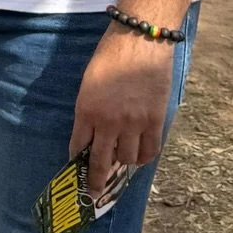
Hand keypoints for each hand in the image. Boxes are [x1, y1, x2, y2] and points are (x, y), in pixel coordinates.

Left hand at [68, 27, 175, 188]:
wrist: (140, 39)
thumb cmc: (110, 55)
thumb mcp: (89, 83)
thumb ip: (89, 109)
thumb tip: (92, 134)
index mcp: (86, 110)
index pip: (78, 147)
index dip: (77, 163)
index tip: (78, 174)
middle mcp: (109, 122)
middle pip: (101, 162)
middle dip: (96, 181)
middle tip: (95, 193)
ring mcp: (134, 123)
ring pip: (128, 160)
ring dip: (123, 164)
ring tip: (122, 161)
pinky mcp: (155, 120)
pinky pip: (150, 150)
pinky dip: (144, 157)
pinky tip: (140, 156)